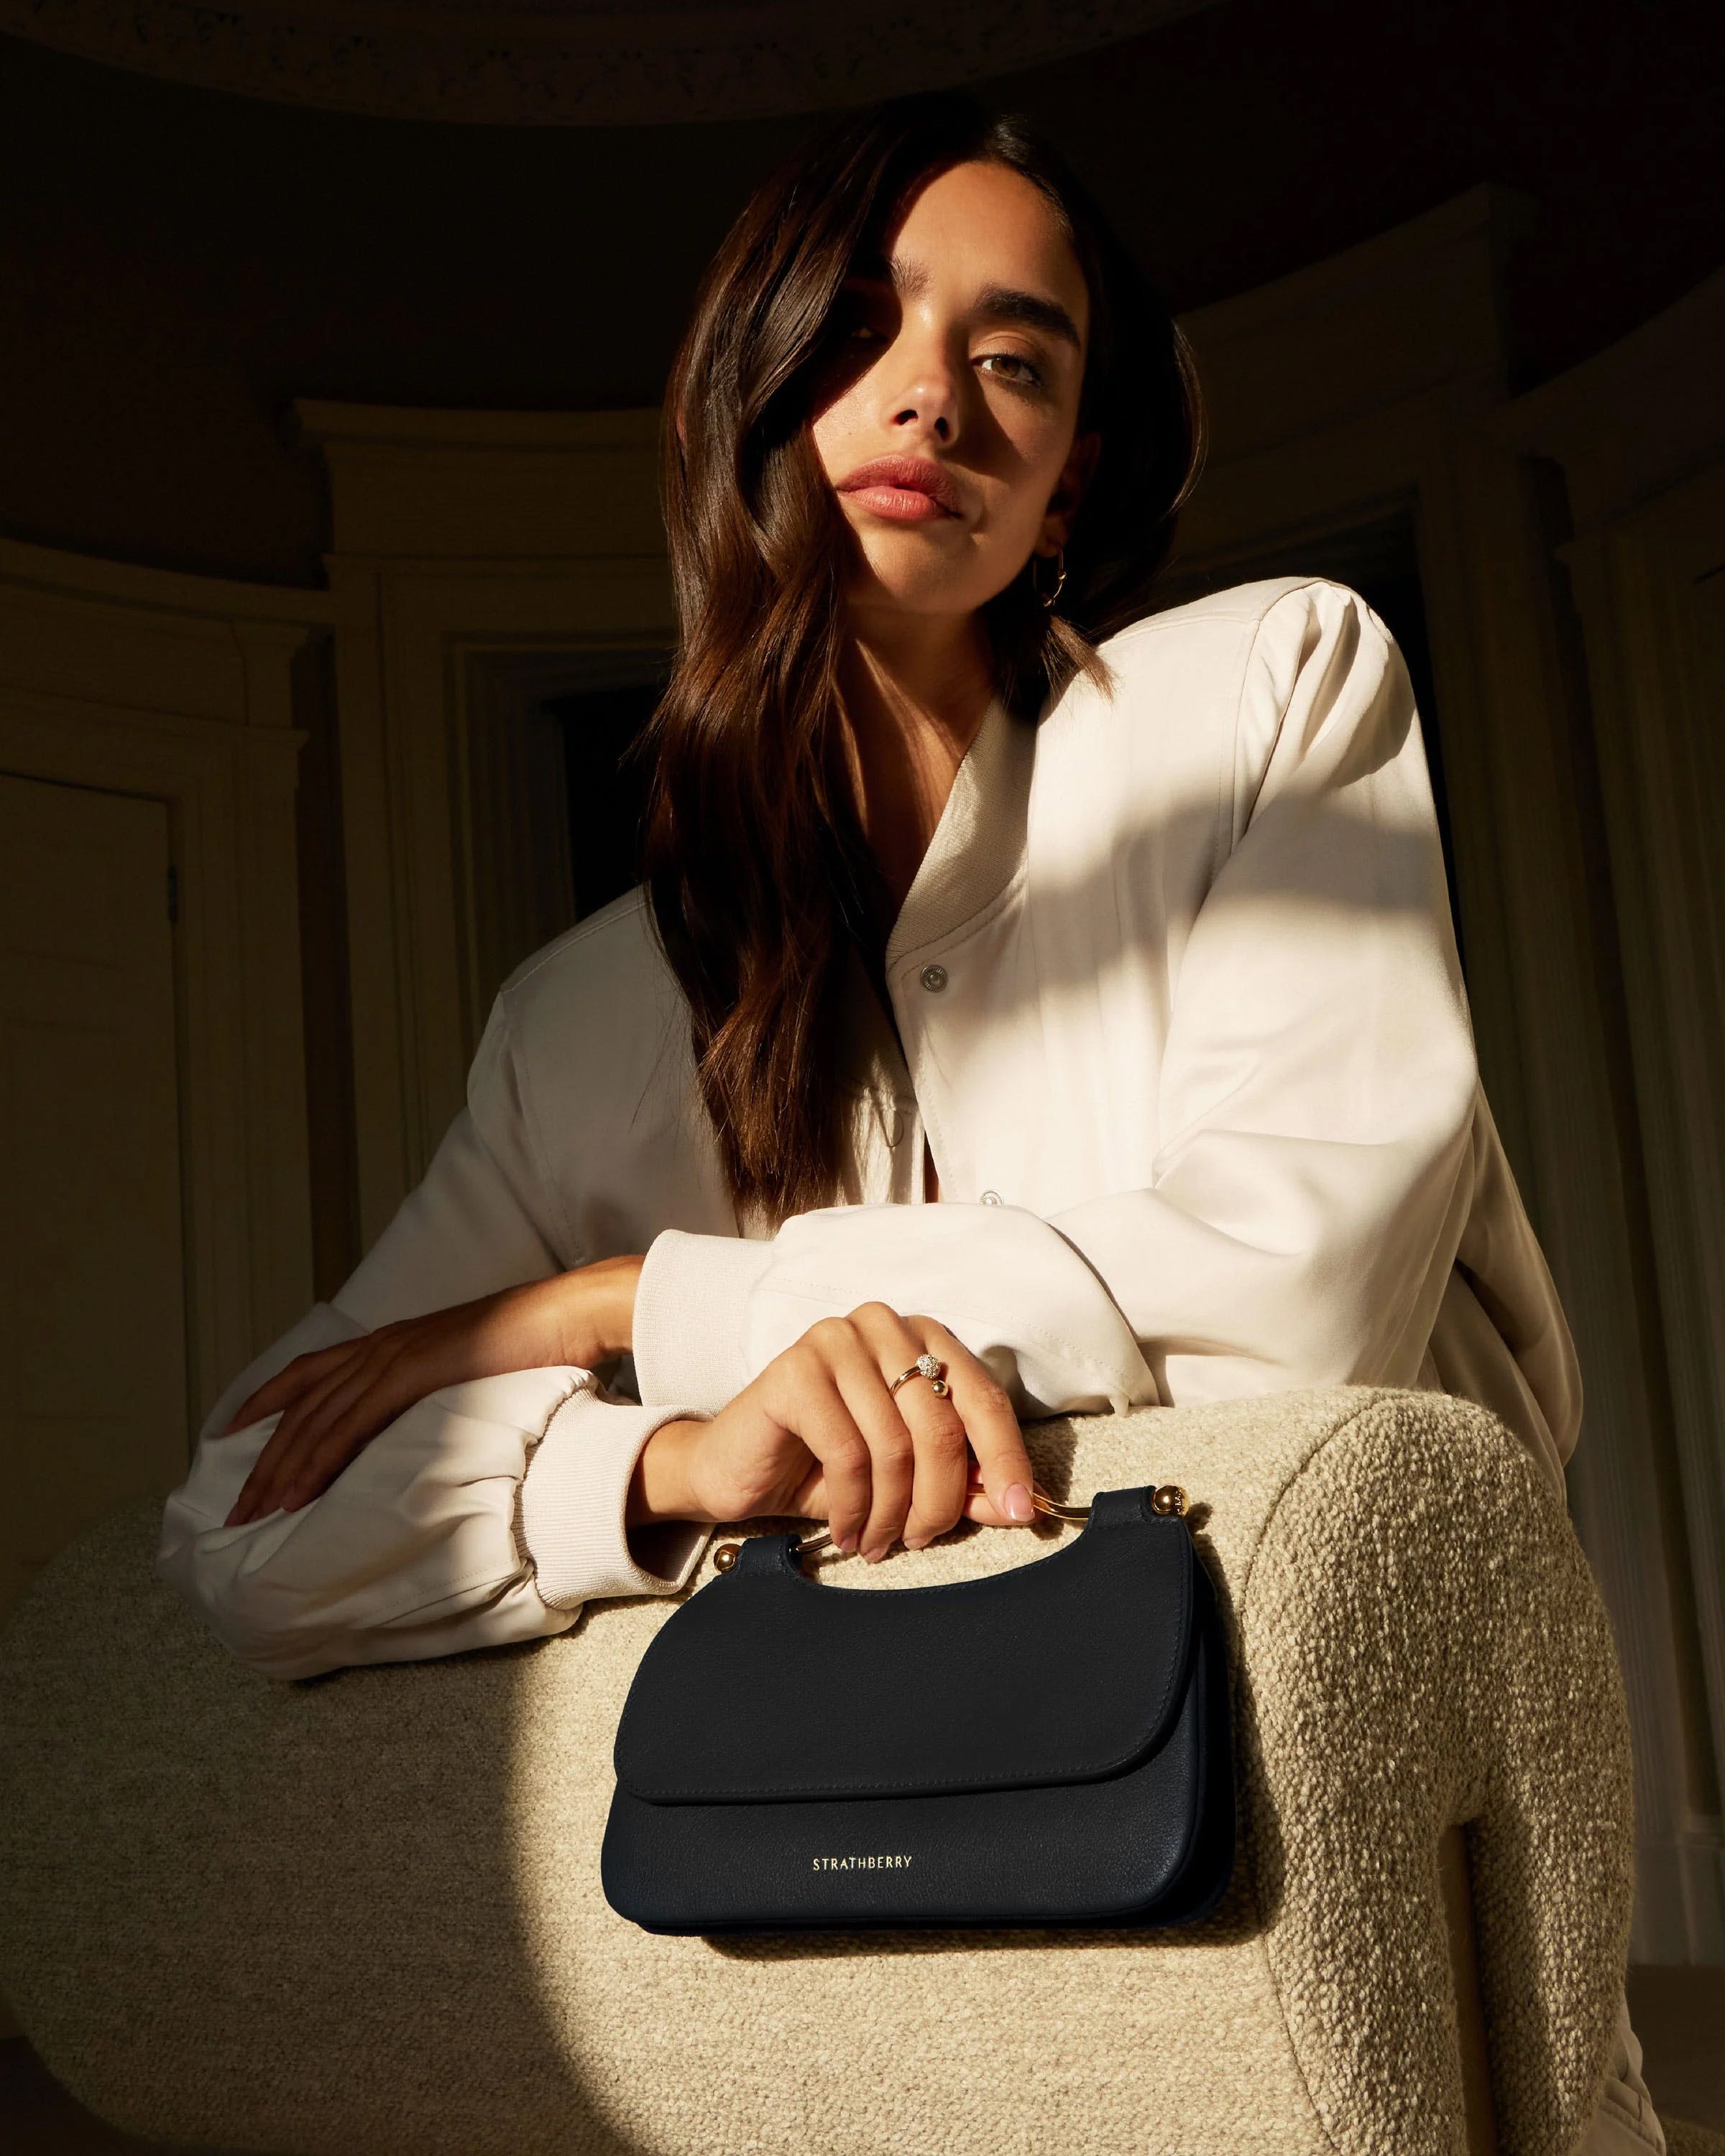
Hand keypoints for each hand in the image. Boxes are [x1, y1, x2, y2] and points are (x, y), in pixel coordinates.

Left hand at [220, 1255, 642, 1525]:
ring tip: (250, 1514)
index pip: (310, 1371)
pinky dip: (315, 1462)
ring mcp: (393, 1357)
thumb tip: (438, 1421)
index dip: (265, 1399)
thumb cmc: (537, 1341)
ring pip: (314, 1420)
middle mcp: (382, 1345)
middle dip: (261, 1459)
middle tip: (233, 1507)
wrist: (569, 1314)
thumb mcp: (474, 1367)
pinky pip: (348, 1426)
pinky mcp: (410, 1374)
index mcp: (393, 1341)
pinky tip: (294, 1494)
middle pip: (300, 1406)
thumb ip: (443, 1389)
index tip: (230, 1432)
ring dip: (277, 1470)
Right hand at [627, 1302, 1036, 1562]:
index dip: (1007, 1460)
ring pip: (895, 1446)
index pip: (984, 1398)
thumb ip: (965, 1484)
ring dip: (892, 1513)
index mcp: (923, 1338)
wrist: (737, 1468)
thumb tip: (1020, 1506)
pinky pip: (848, 1455)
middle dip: (939, 1500)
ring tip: (878, 1542)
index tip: (1023, 1512)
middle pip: (942, 1426)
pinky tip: (846, 1530)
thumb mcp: (909, 1479)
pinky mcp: (794, 1370)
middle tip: (921, 1540)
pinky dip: (853, 1507)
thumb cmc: (826, 1467)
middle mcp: (884, 1325)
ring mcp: (836, 1339)